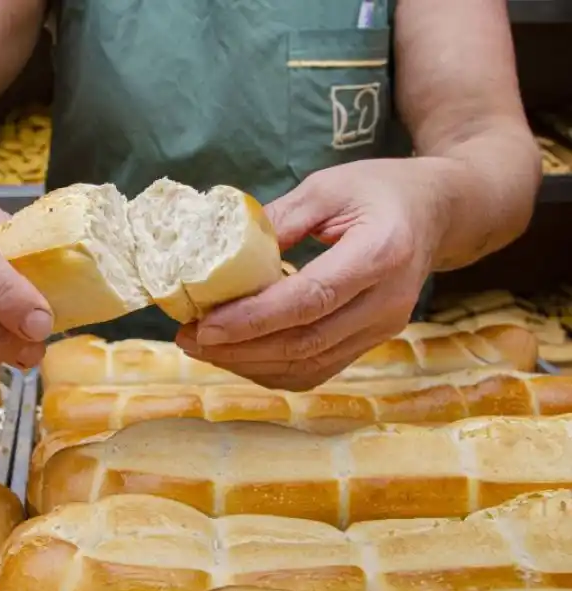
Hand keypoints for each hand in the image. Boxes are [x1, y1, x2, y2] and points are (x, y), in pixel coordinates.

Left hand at [176, 158, 452, 389]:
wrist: (436, 212)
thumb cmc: (379, 190)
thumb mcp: (327, 187)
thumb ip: (277, 219)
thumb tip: (217, 252)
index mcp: (380, 253)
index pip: (310, 300)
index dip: (253, 319)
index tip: (205, 325)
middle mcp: (387, 302)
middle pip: (306, 342)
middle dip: (239, 348)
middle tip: (188, 338)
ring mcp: (383, 329)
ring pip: (309, 365)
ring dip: (249, 364)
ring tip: (202, 348)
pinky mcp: (372, 341)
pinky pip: (318, 369)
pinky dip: (272, 369)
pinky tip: (237, 354)